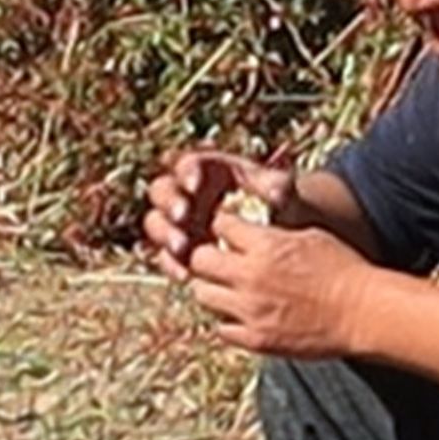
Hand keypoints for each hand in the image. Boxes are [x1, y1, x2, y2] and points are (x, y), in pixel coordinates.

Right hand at [143, 147, 295, 277]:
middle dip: (169, 202)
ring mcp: (178, 222)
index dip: (186, 172)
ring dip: (165, 234)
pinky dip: (170, 265)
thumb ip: (276, 185)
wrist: (282, 234)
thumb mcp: (281, 191)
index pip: (187, 163)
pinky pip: (164, 255)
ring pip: (156, 222)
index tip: (194, 184)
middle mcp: (185, 193)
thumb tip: (277, 191)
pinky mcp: (178, 249)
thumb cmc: (278, 203)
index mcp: (206, 169)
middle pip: (162, 190)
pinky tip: (184, 275)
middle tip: (182, 216)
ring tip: (182, 248)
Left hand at [187, 202, 370, 357]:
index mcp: (266, 245)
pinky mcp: (256, 339)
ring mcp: (250, 310)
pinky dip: (227, 321)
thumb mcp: (309, 236)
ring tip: (228, 289)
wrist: (363, 312)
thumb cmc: (344, 271)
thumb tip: (251, 232)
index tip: (226, 232)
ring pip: (202, 295)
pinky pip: (221, 329)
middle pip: (199, 260)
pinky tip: (242, 315)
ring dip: (212, 289)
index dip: (222, 226)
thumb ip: (273, 235)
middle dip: (206, 257)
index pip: (220, 225)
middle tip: (217, 261)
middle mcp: (251, 277)